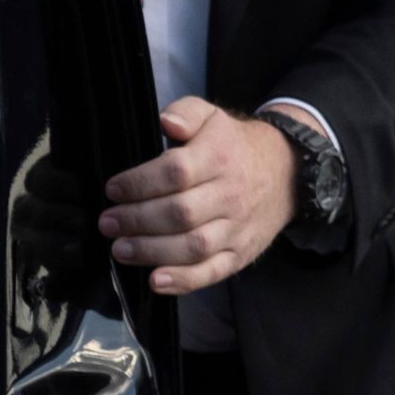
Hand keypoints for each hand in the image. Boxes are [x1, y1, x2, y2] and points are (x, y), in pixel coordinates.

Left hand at [101, 97, 296, 293]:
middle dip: (137, 220)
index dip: (139, 183)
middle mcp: (231, 194)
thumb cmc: (234, 147)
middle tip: (108, 223)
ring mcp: (237, 228)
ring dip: (152, 251)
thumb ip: (185, 113)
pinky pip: (213, 272)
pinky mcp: (241, 254)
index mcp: (220, 157)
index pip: (176, 172)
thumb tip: (166, 122)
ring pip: (193, 246)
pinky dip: (183, 281)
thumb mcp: (212, 117)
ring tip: (121, 250)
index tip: (113, 189)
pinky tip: (156, 281)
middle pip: (180, 213)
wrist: (286, 173)